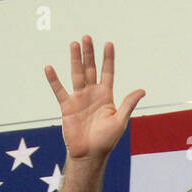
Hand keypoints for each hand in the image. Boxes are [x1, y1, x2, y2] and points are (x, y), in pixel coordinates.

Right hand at [44, 36, 144, 162]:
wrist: (89, 154)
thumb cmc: (106, 140)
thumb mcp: (120, 121)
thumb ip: (128, 104)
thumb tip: (142, 90)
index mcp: (106, 96)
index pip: (107, 72)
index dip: (108, 59)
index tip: (109, 44)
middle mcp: (92, 94)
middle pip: (90, 69)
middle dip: (89, 53)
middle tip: (87, 37)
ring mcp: (79, 99)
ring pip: (77, 74)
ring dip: (75, 59)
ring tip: (74, 44)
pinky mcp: (67, 106)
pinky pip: (59, 90)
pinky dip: (54, 80)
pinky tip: (49, 68)